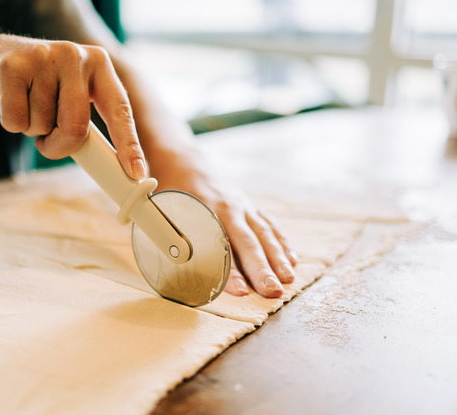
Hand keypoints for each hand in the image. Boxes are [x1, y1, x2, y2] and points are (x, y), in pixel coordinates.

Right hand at [0, 33, 146, 179]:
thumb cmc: (40, 86)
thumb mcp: (70, 92)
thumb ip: (87, 119)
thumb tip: (108, 167)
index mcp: (98, 63)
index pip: (119, 109)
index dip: (129, 143)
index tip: (137, 172)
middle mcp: (74, 55)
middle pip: (76, 127)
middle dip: (60, 146)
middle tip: (47, 140)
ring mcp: (42, 57)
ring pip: (42, 126)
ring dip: (32, 129)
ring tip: (27, 103)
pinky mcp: (12, 68)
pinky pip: (15, 121)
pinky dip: (12, 124)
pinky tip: (10, 100)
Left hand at [153, 154, 296, 297]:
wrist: (186, 165)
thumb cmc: (173, 194)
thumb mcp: (165, 211)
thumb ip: (170, 235)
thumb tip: (176, 266)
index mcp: (204, 210)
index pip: (220, 246)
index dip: (230, 271)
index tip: (241, 291)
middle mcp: (228, 207)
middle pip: (248, 242)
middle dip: (262, 268)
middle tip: (273, 291)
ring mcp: (243, 206)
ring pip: (264, 233)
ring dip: (278, 258)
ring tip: (288, 280)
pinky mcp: (251, 206)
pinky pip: (270, 225)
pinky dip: (282, 242)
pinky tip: (292, 260)